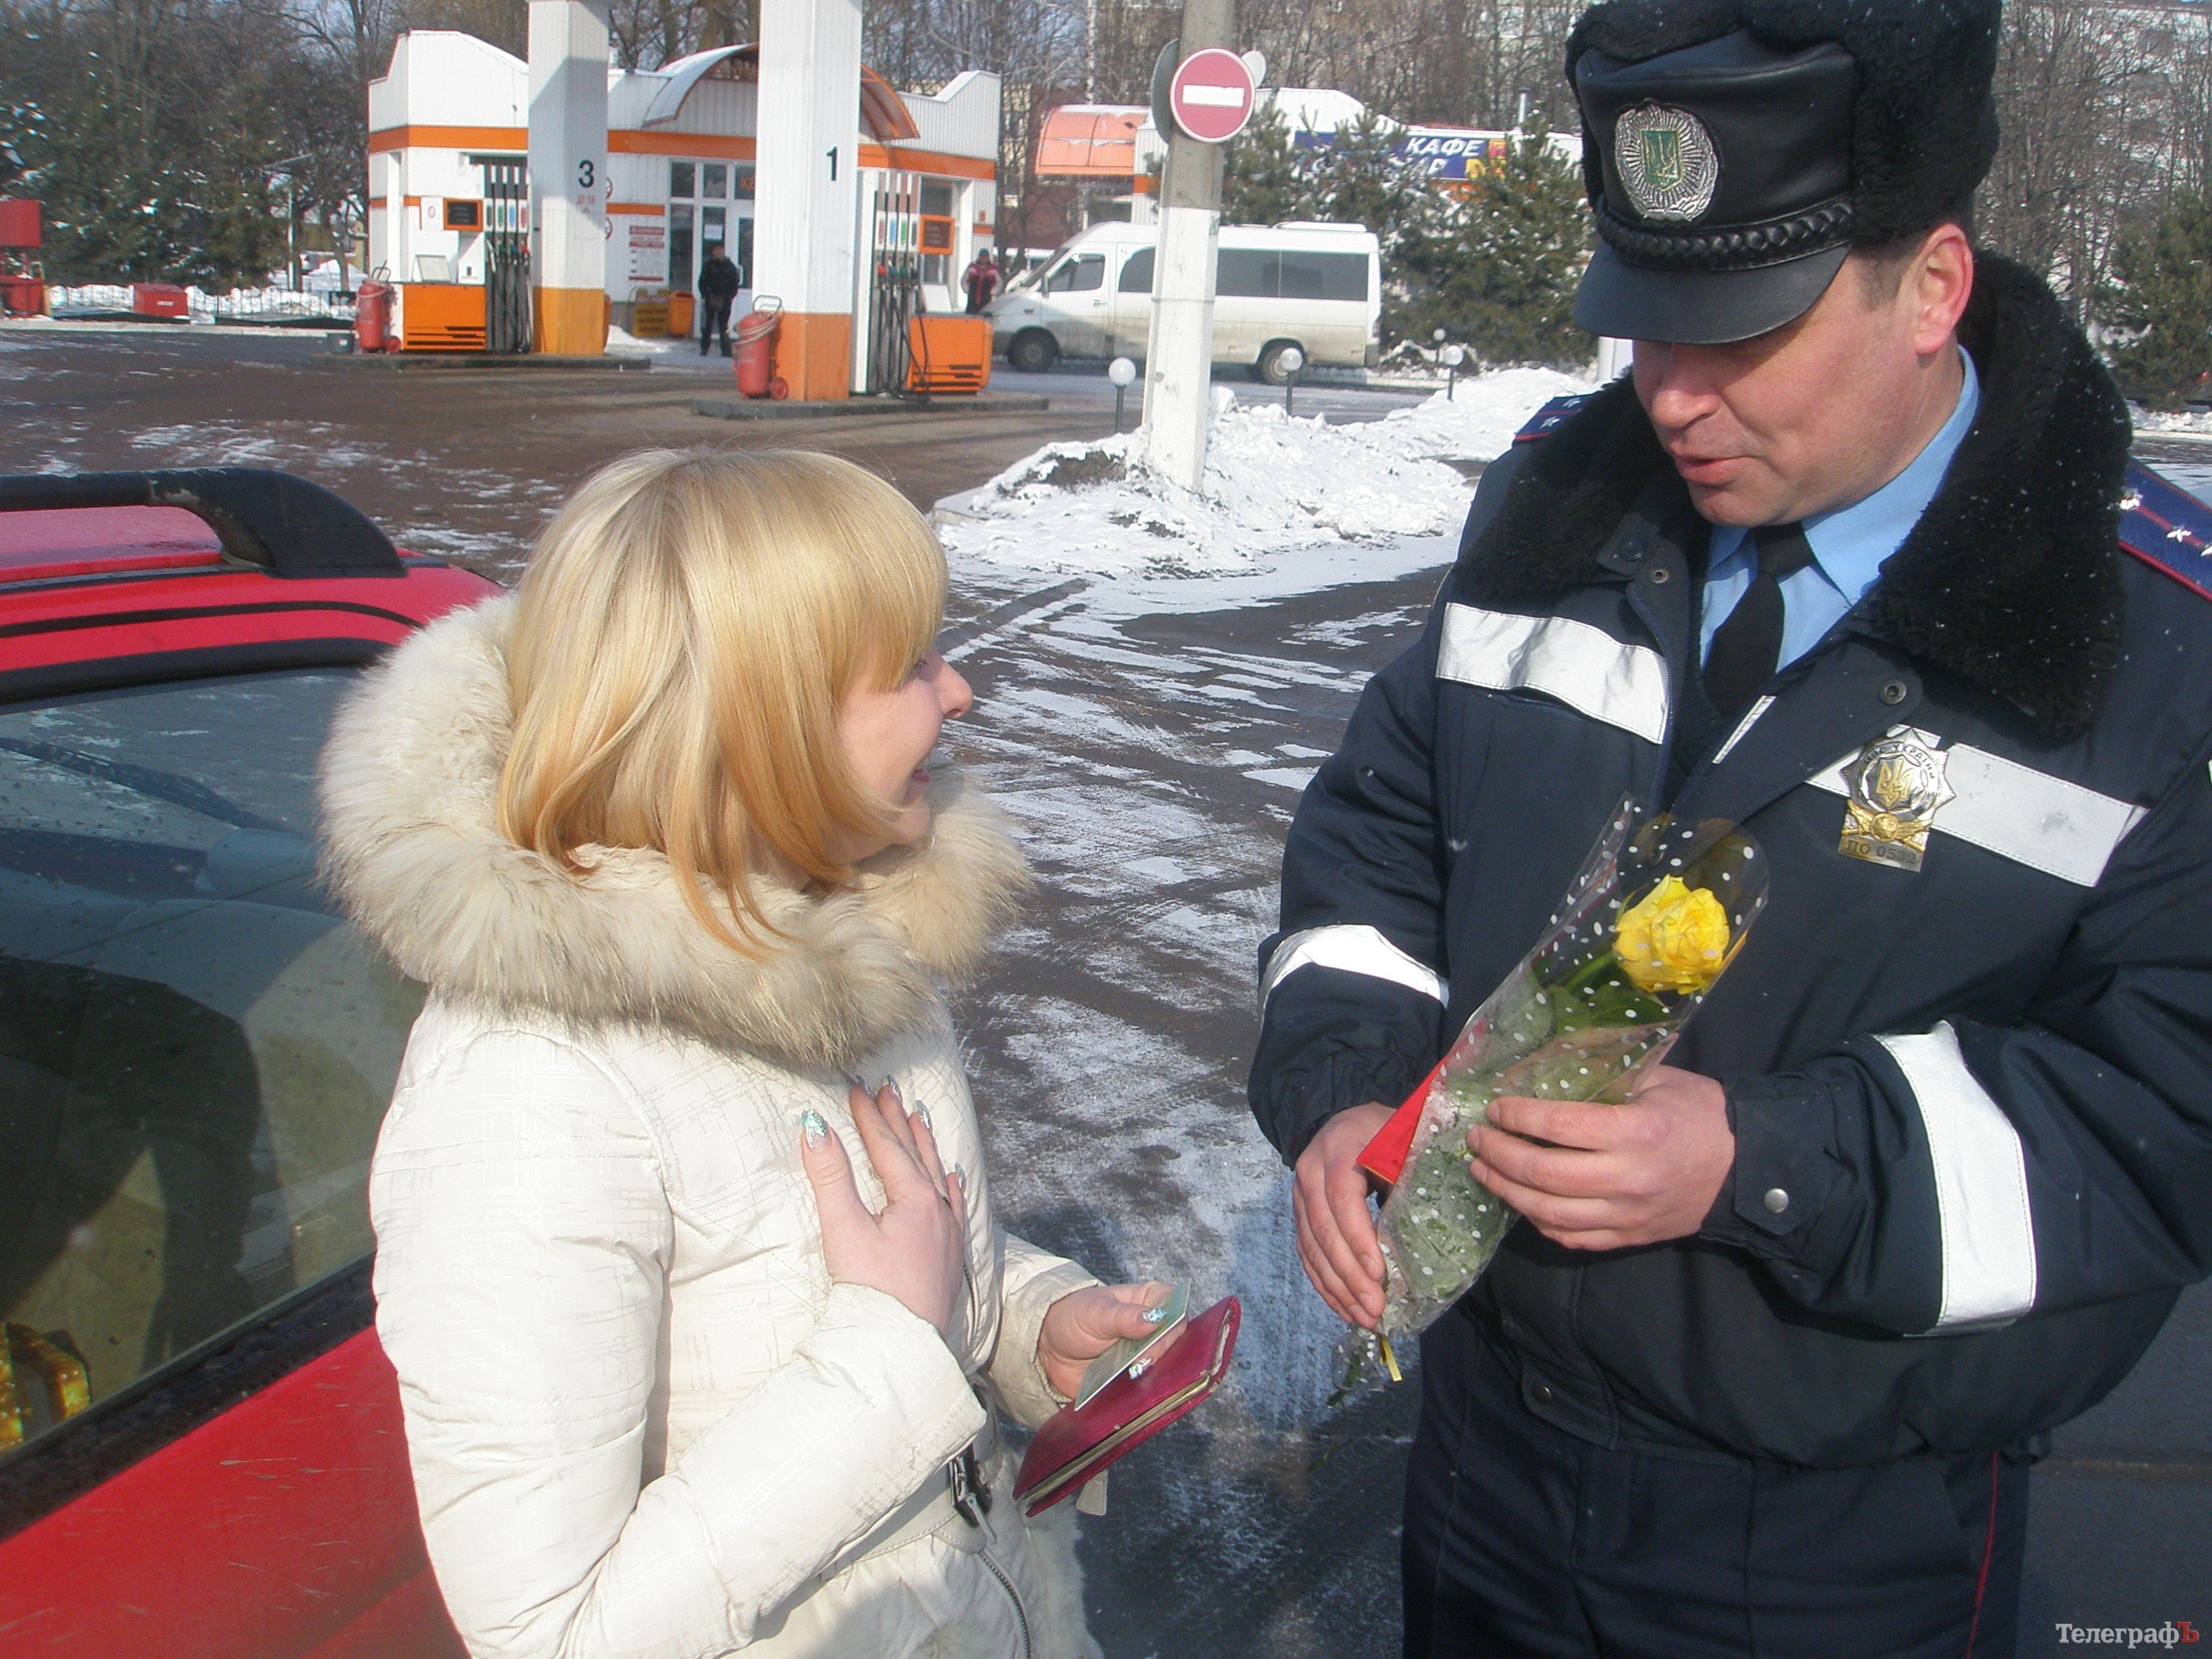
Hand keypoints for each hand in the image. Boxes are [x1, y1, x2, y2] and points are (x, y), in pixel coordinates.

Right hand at [801, 1083, 968, 1338]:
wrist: (901, 1345)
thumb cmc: (872, 1290)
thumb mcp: (844, 1230)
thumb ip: (830, 1177)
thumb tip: (814, 1128)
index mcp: (915, 1199)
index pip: (888, 1146)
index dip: (869, 1116)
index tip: (856, 1089)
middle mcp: (938, 1210)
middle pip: (916, 1153)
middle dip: (898, 1120)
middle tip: (888, 1090)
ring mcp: (947, 1233)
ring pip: (938, 1175)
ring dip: (925, 1145)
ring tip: (918, 1117)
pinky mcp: (949, 1257)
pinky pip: (953, 1205)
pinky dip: (948, 1183)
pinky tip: (950, 1176)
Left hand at [1036, 1282, 1176, 1402]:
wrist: (1048, 1348)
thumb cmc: (1073, 1318)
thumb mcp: (1095, 1313)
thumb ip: (1124, 1316)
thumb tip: (1155, 1318)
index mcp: (1148, 1300)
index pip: (1176, 1307)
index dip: (1170, 1321)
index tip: (1155, 1334)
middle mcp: (1153, 1328)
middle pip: (1177, 1340)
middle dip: (1161, 1353)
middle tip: (1139, 1363)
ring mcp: (1146, 1355)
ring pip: (1167, 1367)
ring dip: (1155, 1375)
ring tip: (1133, 1378)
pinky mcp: (1136, 1379)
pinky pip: (1149, 1388)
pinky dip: (1144, 1393)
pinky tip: (1132, 1393)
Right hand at [1292, 1102, 1393, 1329]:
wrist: (1349, 1121)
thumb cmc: (1388, 1133)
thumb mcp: (1405, 1143)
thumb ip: (1409, 1180)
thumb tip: (1422, 1233)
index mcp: (1339, 1148)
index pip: (1342, 1197)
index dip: (1358, 1237)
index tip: (1379, 1273)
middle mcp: (1310, 1171)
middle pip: (1323, 1229)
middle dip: (1349, 1274)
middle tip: (1375, 1309)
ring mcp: (1300, 1194)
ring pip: (1311, 1247)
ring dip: (1337, 1287)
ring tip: (1364, 1318)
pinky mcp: (1300, 1214)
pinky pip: (1306, 1253)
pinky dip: (1324, 1284)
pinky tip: (1344, 1307)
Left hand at [1468, 1065, 1732, 1251]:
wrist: (1744, 1169)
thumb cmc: (1700, 1114)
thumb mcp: (1657, 1078)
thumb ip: (1605, 1074)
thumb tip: (1545, 1065)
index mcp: (1634, 1132)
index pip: (1558, 1124)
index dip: (1517, 1116)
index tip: (1495, 1108)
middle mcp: (1626, 1178)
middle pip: (1543, 1173)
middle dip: (1499, 1155)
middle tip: (1477, 1139)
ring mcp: (1626, 1214)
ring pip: (1549, 1212)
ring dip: (1506, 1191)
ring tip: (1483, 1171)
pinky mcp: (1628, 1237)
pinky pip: (1571, 1237)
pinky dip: (1537, 1221)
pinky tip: (1519, 1201)